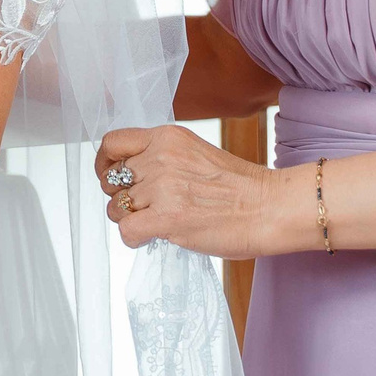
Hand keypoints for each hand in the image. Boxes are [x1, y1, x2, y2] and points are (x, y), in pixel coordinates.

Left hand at [96, 124, 291, 257]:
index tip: (110, 177)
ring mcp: (163, 188)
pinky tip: (154, 237)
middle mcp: (161, 158)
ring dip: (129, 219)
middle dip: (121, 197)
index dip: (104, 164)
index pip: (112, 143)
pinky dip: (135, 239)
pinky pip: (127, 231)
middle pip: (112, 180)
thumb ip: (164, 157)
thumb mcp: (196, 154)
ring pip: (116, 207)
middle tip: (143, 207)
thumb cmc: (241, 187)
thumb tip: (132, 175)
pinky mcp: (167, 218)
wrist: (270, 207)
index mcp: (168, 137)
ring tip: (154, 223)